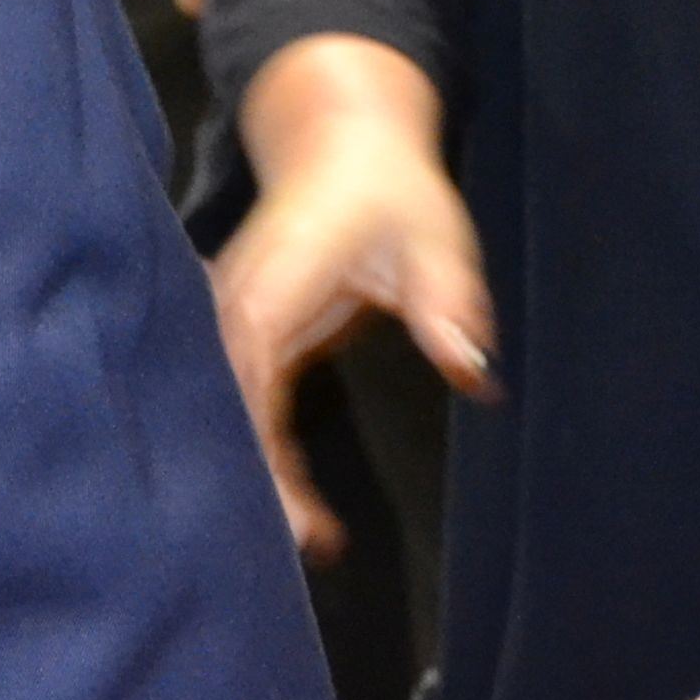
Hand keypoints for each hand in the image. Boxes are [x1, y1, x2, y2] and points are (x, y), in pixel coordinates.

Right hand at [213, 33, 494, 558]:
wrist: (343, 141)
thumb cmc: (389, 189)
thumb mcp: (432, 239)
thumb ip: (448, 303)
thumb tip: (473, 371)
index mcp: (268, 290)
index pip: (251, 387)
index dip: (265, 460)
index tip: (294, 524)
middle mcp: (233, 311)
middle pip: (226, 415)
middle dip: (255, 489)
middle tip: (304, 558)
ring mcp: (232, 324)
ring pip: (228, 417)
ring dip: (260, 481)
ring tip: (312, 548)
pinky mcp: (247, 336)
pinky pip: (245, 409)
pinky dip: (268, 460)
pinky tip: (305, 512)